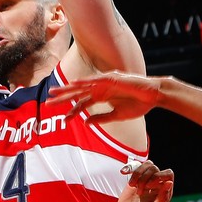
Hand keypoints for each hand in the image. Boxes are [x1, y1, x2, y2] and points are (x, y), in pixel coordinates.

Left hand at [47, 71, 163, 122]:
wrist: (153, 96)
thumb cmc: (138, 105)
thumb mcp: (117, 115)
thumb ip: (101, 118)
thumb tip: (86, 122)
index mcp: (102, 97)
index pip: (82, 104)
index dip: (72, 111)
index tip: (64, 121)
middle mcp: (100, 89)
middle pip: (78, 93)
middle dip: (63, 98)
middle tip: (48, 102)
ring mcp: (105, 83)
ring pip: (82, 86)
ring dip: (68, 89)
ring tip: (55, 93)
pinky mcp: (111, 79)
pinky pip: (94, 81)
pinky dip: (83, 82)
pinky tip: (73, 85)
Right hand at [115, 159, 173, 201]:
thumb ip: (162, 197)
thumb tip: (169, 182)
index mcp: (164, 192)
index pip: (168, 174)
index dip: (159, 175)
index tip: (149, 186)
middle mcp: (156, 185)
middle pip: (155, 168)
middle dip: (146, 177)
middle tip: (139, 192)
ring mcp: (145, 181)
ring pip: (146, 165)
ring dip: (138, 174)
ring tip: (133, 186)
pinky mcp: (134, 181)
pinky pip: (135, 168)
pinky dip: (129, 168)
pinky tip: (123, 172)